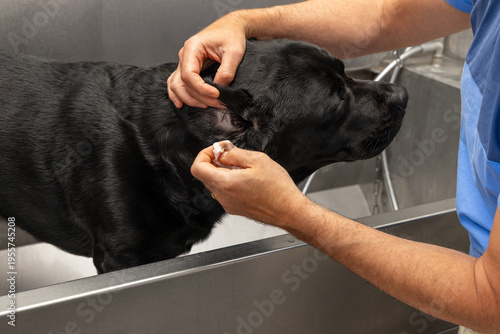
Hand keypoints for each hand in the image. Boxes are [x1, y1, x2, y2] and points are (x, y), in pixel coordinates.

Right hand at [167, 13, 247, 108]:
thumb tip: (219, 88)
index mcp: (193, 47)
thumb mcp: (234, 52)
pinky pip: (177, 83)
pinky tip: (181, 104)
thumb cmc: (231, 35)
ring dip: (189, 99)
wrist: (231, 28)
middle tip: (218, 103)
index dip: (201, 89)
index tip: (217, 95)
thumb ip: (227, 71)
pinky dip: (178, 95)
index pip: (189, 75)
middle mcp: (185, 55)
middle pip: (182, 83)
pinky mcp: (189, 68)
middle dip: (199, 97)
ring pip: (177, 86)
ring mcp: (185, 62)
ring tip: (207, 106)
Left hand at [190, 145, 307, 226]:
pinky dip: (229, 182)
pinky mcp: (234, 209)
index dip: (204, 155)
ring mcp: (228, 204)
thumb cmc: (278, 189)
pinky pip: (224, 192)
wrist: (289, 211)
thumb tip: (221, 152)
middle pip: (205, 175)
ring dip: (222, 172)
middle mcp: (223, 196)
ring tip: (242, 167)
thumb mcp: (257, 160)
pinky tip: (246, 178)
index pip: (197, 168)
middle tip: (231, 154)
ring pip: (215, 183)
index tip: (217, 150)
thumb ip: (234, 154)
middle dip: (214, 161)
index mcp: (225, 183)